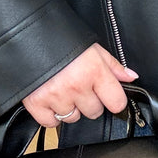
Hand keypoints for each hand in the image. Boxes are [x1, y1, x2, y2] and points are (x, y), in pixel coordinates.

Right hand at [22, 42, 138, 127]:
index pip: (117, 102)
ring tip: (62, 88)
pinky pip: (51, 122)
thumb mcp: (91, 47)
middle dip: (89, 101)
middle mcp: (77, 86)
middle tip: (79, 85)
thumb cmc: (61, 39)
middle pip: (94, 112)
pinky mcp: (36, 104)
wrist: (26, 34)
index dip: (113, 99)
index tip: (108, 95)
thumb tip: (131, 77)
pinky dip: (51, 114)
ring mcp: (56, 97)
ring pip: (73, 118)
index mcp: (94, 71)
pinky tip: (50, 98)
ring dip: (70, 107)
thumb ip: (113, 65)